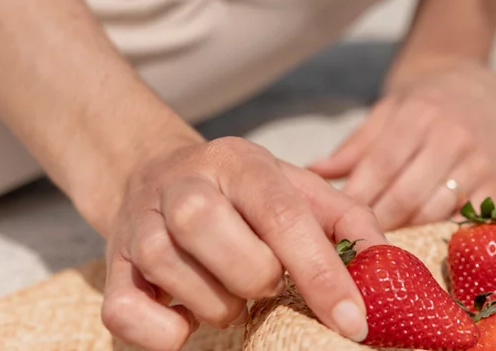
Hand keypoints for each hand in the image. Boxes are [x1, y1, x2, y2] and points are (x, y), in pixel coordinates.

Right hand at [99, 137, 386, 350]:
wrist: (151, 174)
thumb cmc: (240, 192)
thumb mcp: (296, 188)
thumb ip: (348, 219)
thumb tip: (385, 265)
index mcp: (239, 164)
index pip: (285, 218)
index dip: (323, 275)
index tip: (352, 321)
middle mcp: (185, 188)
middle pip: (237, 257)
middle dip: (263, 283)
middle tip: (264, 279)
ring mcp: (140, 228)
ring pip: (189, 289)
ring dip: (222, 306)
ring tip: (228, 287)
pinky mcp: (110, 269)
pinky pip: (130, 319)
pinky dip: (165, 332)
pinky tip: (186, 313)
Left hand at [309, 59, 495, 229]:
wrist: (481, 87)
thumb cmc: (427, 102)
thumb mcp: (388, 110)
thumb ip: (355, 145)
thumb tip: (315, 172)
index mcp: (419, 115)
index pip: (382, 164)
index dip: (358, 195)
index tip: (335, 217)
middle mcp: (452, 137)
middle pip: (407, 193)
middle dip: (377, 220)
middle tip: (356, 237)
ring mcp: (478, 161)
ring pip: (436, 209)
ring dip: (406, 229)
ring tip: (383, 238)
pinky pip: (466, 217)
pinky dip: (442, 230)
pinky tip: (421, 235)